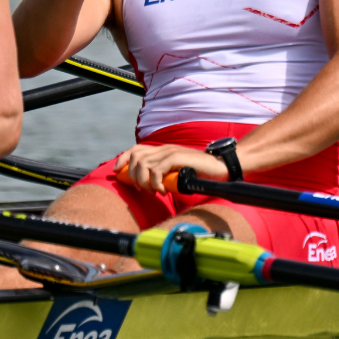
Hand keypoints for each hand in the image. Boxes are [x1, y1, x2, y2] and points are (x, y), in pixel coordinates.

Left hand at [114, 143, 228, 193]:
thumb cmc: (201, 173)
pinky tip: (164, 190)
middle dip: (133, 176)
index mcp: (162, 150)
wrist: (222, 167)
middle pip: (135, 157)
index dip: (122, 159)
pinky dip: (156, 183)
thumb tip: (146, 185)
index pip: (135, 149)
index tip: (117, 171)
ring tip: (155, 190)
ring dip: (145, 181)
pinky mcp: (177, 158)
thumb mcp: (177, 173)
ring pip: (143, 164)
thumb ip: (163, 175)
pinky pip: (157, 170)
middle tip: (143, 189)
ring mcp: (171, 152)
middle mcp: (164, 149)